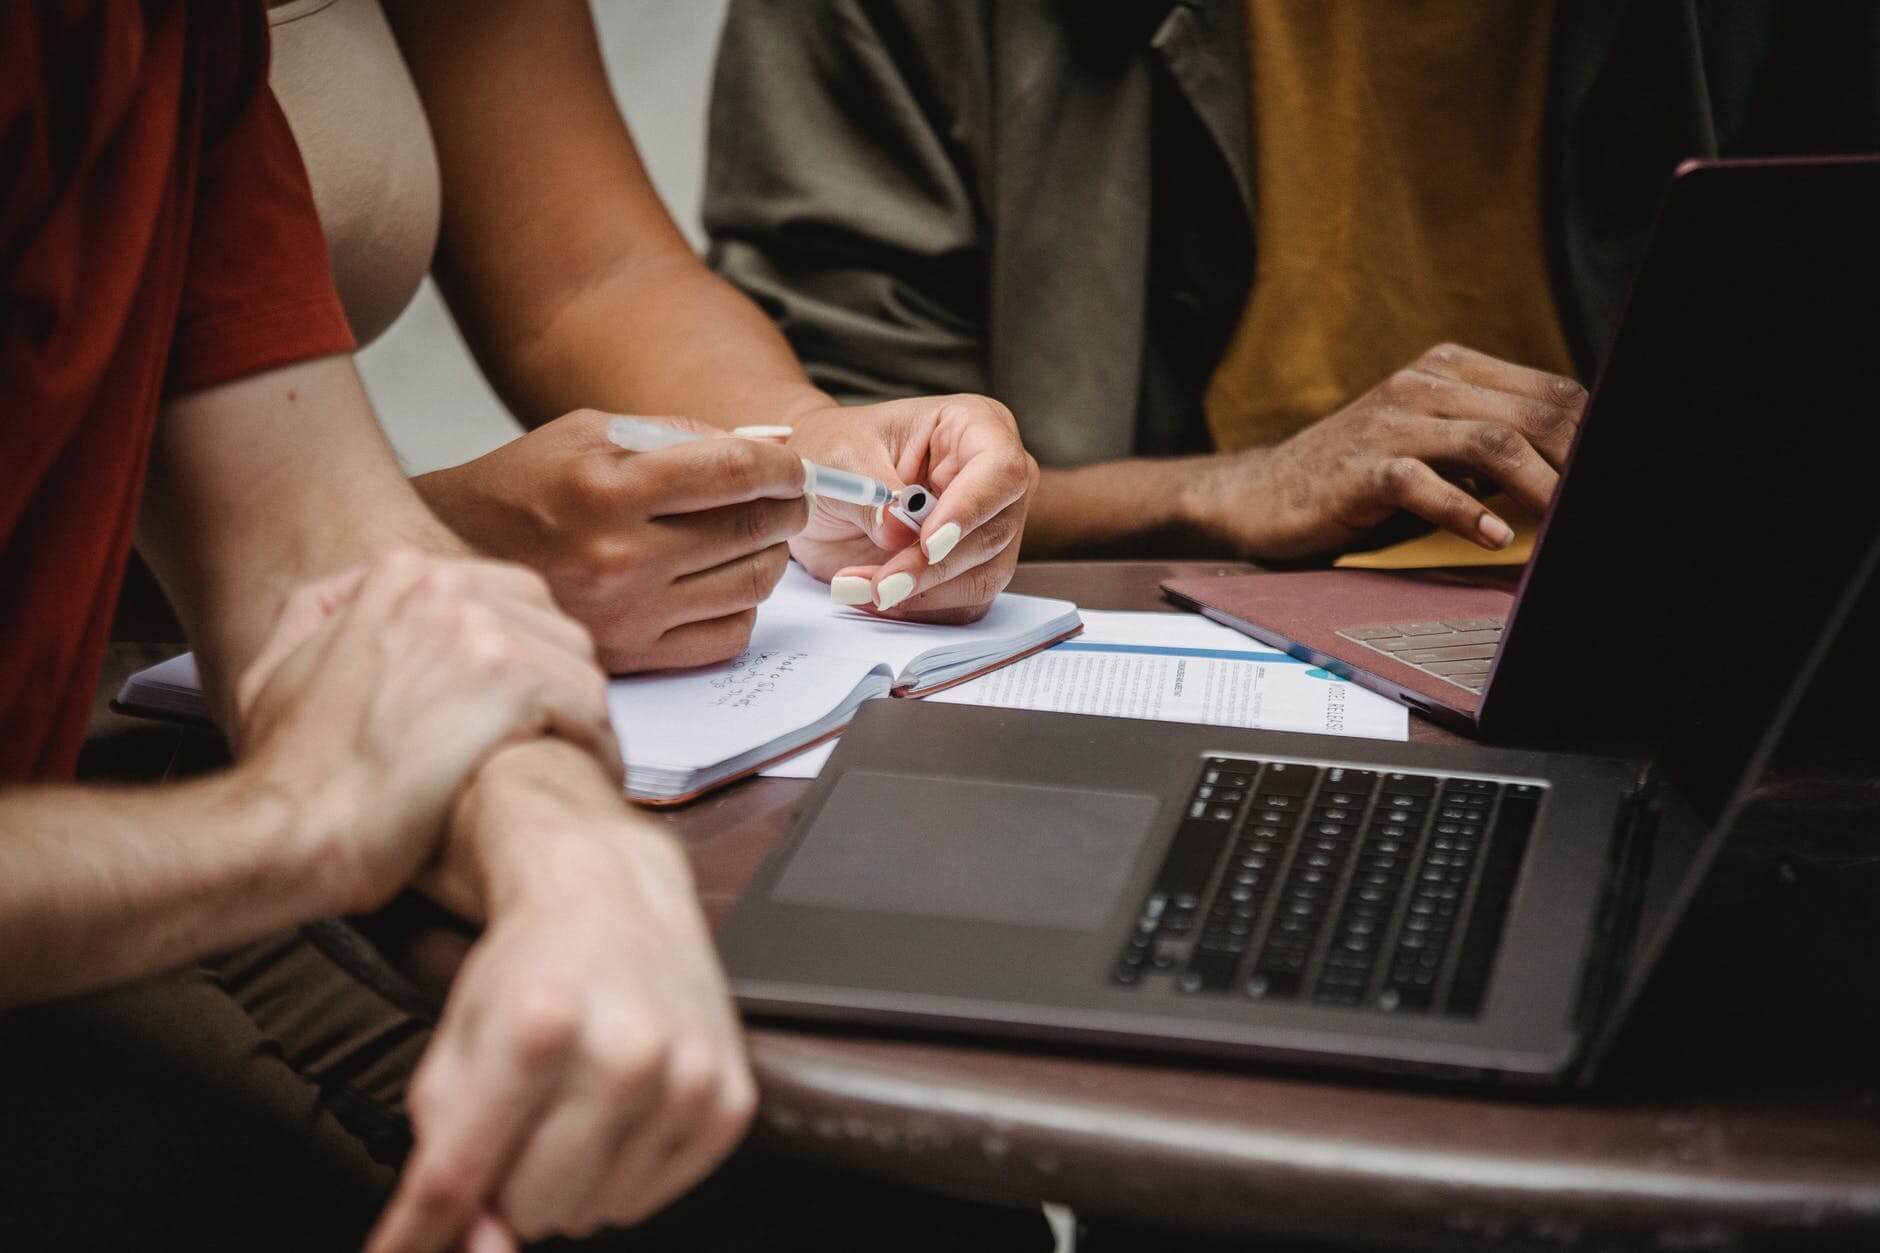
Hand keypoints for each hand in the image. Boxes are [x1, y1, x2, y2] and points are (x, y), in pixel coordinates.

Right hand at [233, 551, 620, 912]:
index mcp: (400, 577)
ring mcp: (483, 628)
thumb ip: (318, 620)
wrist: (289, 831)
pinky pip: (590, 705)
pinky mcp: (513, 679)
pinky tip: (586, 778)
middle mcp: (447, 587)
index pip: (509, 596)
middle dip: (561, 683)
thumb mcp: (275, 670)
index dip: (528, 654)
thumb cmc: (286, 774)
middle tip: (565, 735)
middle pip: (550, 626)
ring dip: (582, 717)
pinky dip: (595, 746)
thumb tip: (350, 602)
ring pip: (578, 663)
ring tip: (579, 763)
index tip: (534, 700)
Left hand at [366, 744, 754, 1251]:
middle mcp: (622, 1053)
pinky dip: (622, 1173)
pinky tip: (617, 1110)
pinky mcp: (728, 1099)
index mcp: (535, 1029)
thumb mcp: (456, 1040)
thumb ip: (442, 1146)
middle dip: (508, 1184)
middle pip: (530, 1210)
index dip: (416, 1235)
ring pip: (593, 1213)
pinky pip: (652, 1198)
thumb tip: (469, 1247)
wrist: (615, 893)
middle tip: (518, 1122)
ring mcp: (685, 1078)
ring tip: (571, 1106)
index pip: (459, 1177)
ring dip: (569, 1181)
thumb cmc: (528, 966)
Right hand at [415, 410, 810, 671]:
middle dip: (787, 508)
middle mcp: (622, 556)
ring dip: (770, 555)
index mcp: (611, 490)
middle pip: (750, 530)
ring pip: (751, 585)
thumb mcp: (593, 432)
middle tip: (789, 498)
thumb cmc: (528, 483)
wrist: (458, 553)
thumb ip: (681, 435)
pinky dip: (743, 605)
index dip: (782, 469)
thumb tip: (764, 448)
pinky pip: (728, 636)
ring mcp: (630, 613)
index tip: (793, 469)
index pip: (734, 474)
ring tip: (754, 536)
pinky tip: (723, 580)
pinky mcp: (633, 655)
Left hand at [782, 395, 1038, 622]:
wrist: (819, 488)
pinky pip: (962, 605)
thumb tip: (900, 530)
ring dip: (919, 593)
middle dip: (933, 566)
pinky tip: (869, 593)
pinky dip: (915, 608)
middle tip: (881, 583)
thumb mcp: (840, 456)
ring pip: (982, 577)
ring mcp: (990, 527)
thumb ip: (872, 492)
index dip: (971, 509)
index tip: (928, 543)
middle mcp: (994, 479)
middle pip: (993, 533)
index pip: (1001, 469)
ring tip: (857, 585)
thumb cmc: (837, 452)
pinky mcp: (972, 569)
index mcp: (974, 428)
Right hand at [1184, 343, 1586, 559]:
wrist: (1263, 494)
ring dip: (1540, 486)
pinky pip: (1426, 484)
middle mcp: (1422, 384)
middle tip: (1595, 501)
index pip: (1547, 390)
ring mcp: (1390, 423)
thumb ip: (1487, 441)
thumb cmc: (1354, 475)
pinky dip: (1468, 514)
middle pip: (1530, 414)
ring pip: (1491, 443)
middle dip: (1575, 460)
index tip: (1607, 473)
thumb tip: (1565, 468)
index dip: (1589, 431)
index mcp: (1447, 370)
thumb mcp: (1428, 442)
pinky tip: (1494, 538)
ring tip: (1561, 521)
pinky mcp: (1361, 468)